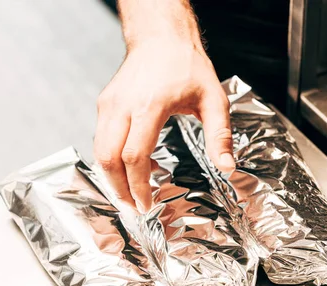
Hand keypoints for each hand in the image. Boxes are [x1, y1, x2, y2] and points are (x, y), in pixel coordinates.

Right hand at [94, 40, 233, 212]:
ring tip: (129, 194)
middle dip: (119, 189)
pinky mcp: (104, 103)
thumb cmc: (187, 65)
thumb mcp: (213, 99)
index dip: (138, 186)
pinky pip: (100, 139)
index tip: (147, 203)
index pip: (134, 156)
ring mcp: (109, 104)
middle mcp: (123, 106)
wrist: (161, 37)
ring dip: (111, 177)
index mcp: (150, 106)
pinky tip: (128, 169)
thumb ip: (220, 136)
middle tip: (135, 207)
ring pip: (99, 151)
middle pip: (108, 159)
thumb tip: (227, 168)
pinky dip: (109, 160)